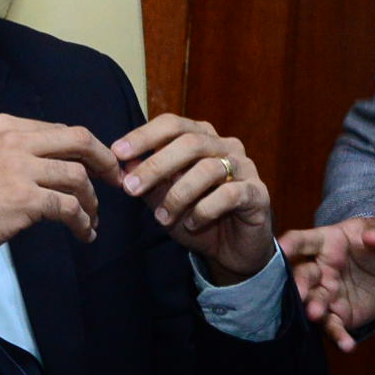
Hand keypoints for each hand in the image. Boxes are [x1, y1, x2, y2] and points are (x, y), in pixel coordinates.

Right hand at [0, 114, 123, 270]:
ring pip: (78, 177)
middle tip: (118, 180)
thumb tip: (55, 165)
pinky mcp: (24, 200)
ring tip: (92, 219)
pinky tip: (84, 234)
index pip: (61, 130)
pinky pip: (69, 208)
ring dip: (92, 202)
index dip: (89, 148)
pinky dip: (83, 223)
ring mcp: (20, 169)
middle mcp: (14, 140)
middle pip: (79, 141)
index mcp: (5, 126)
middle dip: (105, 161)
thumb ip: (15, 154)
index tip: (101, 165)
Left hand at [110, 114, 275, 283]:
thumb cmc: (195, 216)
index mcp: (202, 137)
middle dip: (156, 165)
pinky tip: (192, 224)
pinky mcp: (258, 193)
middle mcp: (226, 146)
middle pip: (190, 143)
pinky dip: (205, 210)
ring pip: (208, 169)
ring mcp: (245, 167)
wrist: (231, 250)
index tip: (117, 153)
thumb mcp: (163, 197)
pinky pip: (229, 194)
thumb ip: (146, 179)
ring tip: (161, 218)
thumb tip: (123, 164)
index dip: (144, 136)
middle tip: (131, 189)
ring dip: (178, 195)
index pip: (173, 124)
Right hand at [281, 212, 374, 350]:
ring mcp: (326, 292)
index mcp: (325, 242)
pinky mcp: (338, 314)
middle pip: (303, 274)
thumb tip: (373, 237)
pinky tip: (347, 346)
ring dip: (313, 309)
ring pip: (314, 302)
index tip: (281, 248)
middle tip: (298, 292)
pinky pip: (334, 326)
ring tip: (316, 315)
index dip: (290, 244)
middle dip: (298, 284)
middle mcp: (319, 268)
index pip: (302, 240)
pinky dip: (338, 336)